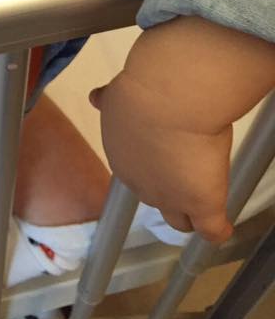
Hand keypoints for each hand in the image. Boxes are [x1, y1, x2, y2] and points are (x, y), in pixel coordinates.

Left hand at [90, 70, 233, 242]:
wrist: (170, 97)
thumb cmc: (144, 89)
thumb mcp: (118, 93)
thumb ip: (110, 101)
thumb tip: (95, 97)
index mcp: (121, 156)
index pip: (137, 172)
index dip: (154, 164)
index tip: (167, 150)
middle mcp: (140, 183)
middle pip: (155, 197)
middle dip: (169, 187)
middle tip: (188, 170)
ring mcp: (171, 198)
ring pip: (179, 219)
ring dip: (189, 211)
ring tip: (205, 202)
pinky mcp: (202, 204)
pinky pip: (211, 229)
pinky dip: (218, 229)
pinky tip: (223, 226)